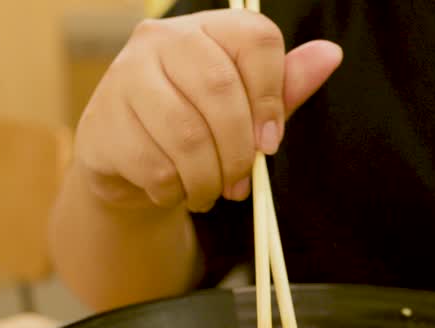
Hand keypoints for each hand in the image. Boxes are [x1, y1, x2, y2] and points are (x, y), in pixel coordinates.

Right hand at [74, 9, 341, 213]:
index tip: (270, 142)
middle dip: (238, 148)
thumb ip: (284, 86)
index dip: (273, 95)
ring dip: (208, 178)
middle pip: (220, 88)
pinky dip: (175, 190)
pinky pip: (155, 166)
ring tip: (210, 191)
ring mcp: (125, 77)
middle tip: (240, 181)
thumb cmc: (196, 128)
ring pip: (186, 134)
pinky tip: (176, 190)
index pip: (255, 39)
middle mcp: (161, 40)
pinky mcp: (104, 121)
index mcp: (206, 28)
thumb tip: (330, 55)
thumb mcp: (246, 108)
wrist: (128, 163)